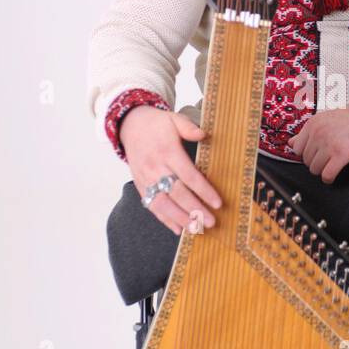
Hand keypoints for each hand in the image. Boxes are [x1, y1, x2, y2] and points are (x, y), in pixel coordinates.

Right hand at [119, 106, 222, 235]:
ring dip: (180, 219)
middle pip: (177, 193)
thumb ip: (188, 127)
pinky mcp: (140, 186)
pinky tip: (178, 229)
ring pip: (163, 204)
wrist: (130, 126)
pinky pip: (152, 206)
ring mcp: (145, 179)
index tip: (218, 203)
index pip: (188, 175)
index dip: (203, 190)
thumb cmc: (157, 124)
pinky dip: (164, 219)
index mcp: (167, 152)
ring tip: (196, 229)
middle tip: (211, 222)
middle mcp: (155, 168)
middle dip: (195, 209)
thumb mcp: (173, 119)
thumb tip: (204, 134)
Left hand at [288, 108, 348, 182]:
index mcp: (312, 124)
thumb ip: (306, 132)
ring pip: (315, 169)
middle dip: (315, 162)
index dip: (305, 153)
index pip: (297, 148)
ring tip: (330, 164)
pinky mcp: (341, 154)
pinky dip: (328, 178)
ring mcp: (329, 144)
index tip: (314, 154)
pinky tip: (332, 175)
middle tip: (326, 158)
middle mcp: (318, 133)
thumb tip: (291, 143)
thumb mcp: (325, 119)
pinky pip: (327, 174)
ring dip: (322, 170)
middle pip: (305, 160)